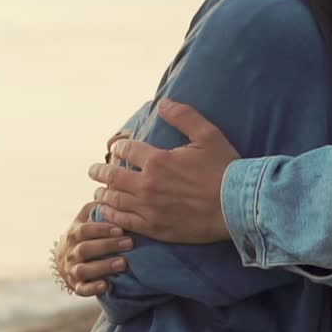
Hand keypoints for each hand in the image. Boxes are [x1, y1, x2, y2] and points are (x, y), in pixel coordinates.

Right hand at [54, 202, 133, 295]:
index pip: (85, 230)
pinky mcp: (77, 286)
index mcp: (74, 234)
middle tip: (129, 243)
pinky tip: (106, 285)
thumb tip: (111, 188)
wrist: (64, 259)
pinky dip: (93, 288)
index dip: (101, 229)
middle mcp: (71, 252)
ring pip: (84, 269)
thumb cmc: (83, 234)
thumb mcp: (85, 218)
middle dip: (108, 246)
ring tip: (123, 264)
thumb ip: (96, 207)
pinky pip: (83, 289)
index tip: (120, 228)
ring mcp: (73, 269)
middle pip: (86, 249)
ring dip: (103, 266)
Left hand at [88, 99, 238, 243]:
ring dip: (103, 195)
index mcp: (157, 160)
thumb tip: (163, 102)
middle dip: (100, 172)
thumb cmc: (225, 169)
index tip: (116, 148)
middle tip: (92, 171)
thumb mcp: (207, 135)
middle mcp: (147, 184)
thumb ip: (183, 116)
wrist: (238, 207)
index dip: (119, 147)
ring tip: (97, 193)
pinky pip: (125, 222)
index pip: (126, 150)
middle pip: (113, 176)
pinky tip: (108, 214)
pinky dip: (113, 216)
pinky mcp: (155, 228)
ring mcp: (149, 208)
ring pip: (115, 201)